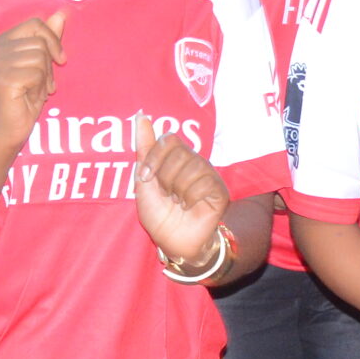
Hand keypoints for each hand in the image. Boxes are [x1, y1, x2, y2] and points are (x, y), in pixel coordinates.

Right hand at [0, 13, 66, 142]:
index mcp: (2, 41)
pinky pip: (37, 74)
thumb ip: (48, 38)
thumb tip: (61, 13)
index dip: (53, 40)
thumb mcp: (41, 64)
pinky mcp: (3, 78)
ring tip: (34, 91)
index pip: (35, 24)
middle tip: (41, 84)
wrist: (9, 128)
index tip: (60, 60)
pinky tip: (29, 98)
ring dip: (45, 78)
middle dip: (49, 66)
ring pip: (40, 57)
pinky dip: (40, 89)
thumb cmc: (26, 96)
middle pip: (40, 42)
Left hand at [132, 115, 231, 269]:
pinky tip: (190, 207)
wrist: (174, 242)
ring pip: (191, 166)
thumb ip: (144, 148)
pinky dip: (191, 198)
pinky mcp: (219, 190)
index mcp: (175, 158)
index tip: (146, 178)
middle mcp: (194, 162)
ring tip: (179, 203)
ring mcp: (208, 175)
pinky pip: (203, 182)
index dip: (154, 158)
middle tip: (167, 195)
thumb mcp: (144, 181)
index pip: (168, 139)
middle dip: (164, 177)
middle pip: (178, 151)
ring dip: (177, 189)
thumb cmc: (159, 215)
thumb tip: (140, 116)